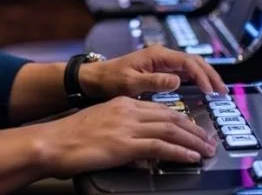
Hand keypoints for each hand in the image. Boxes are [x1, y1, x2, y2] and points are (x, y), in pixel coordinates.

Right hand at [38, 96, 217, 177]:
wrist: (53, 141)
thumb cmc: (70, 136)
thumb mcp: (101, 123)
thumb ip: (121, 128)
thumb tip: (137, 143)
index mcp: (123, 103)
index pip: (160, 109)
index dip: (181, 119)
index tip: (193, 128)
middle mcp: (128, 111)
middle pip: (171, 117)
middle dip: (193, 129)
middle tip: (208, 140)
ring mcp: (127, 127)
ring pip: (170, 130)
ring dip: (193, 141)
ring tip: (206, 150)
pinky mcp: (125, 145)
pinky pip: (160, 147)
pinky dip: (180, 152)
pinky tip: (190, 157)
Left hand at [79, 45, 227, 99]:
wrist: (96, 78)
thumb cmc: (111, 79)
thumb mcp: (131, 82)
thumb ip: (154, 81)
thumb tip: (177, 81)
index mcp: (157, 55)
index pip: (188, 63)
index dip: (202, 77)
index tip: (209, 92)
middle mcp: (162, 55)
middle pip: (194, 61)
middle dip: (210, 75)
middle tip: (223, 92)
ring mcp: (161, 62)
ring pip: (191, 66)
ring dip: (205, 76)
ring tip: (217, 91)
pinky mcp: (159, 69)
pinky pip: (183, 71)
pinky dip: (196, 79)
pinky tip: (202, 89)